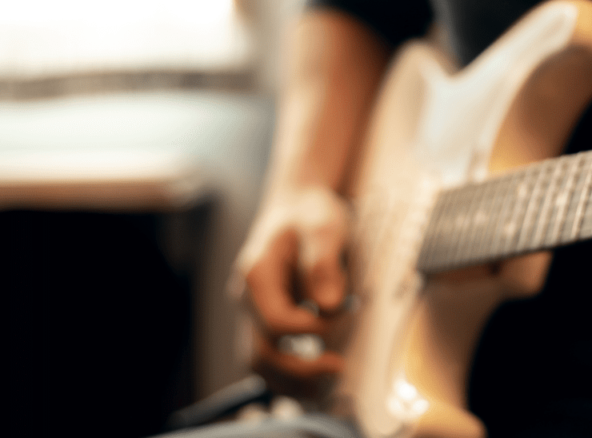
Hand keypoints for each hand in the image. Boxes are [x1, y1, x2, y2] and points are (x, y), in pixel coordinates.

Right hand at [236, 185, 349, 394]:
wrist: (297, 206)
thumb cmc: (311, 214)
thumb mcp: (324, 227)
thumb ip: (324, 264)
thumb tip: (329, 303)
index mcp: (256, 274)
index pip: (277, 321)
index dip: (312, 328)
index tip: (344, 314)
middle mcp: (247, 298)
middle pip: (260, 352)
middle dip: (299, 369)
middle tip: (337, 368)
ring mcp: (252, 312)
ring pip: (258, 362)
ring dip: (289, 382)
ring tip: (325, 386)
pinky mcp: (265, 320)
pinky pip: (268, 356)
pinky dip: (288, 374)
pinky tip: (316, 380)